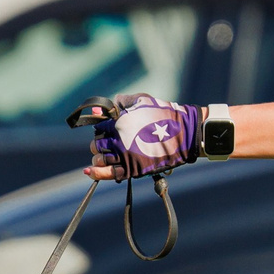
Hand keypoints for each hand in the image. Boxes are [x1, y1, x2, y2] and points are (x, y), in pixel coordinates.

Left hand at [82, 93, 202, 179]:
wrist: (183, 133)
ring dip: (98, 159)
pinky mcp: (133, 168)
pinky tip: (89, 172)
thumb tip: (105, 108)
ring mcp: (125, 155)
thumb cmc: (163, 114)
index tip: (109, 131)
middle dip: (99, 144)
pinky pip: (109, 173)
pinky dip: (97, 174)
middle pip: (96, 145)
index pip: (99, 128)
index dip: (102, 130)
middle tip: (108, 144)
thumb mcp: (142, 100)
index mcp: (119, 122)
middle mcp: (119, 139)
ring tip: (104, 157)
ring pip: (100, 160)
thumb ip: (121, 102)